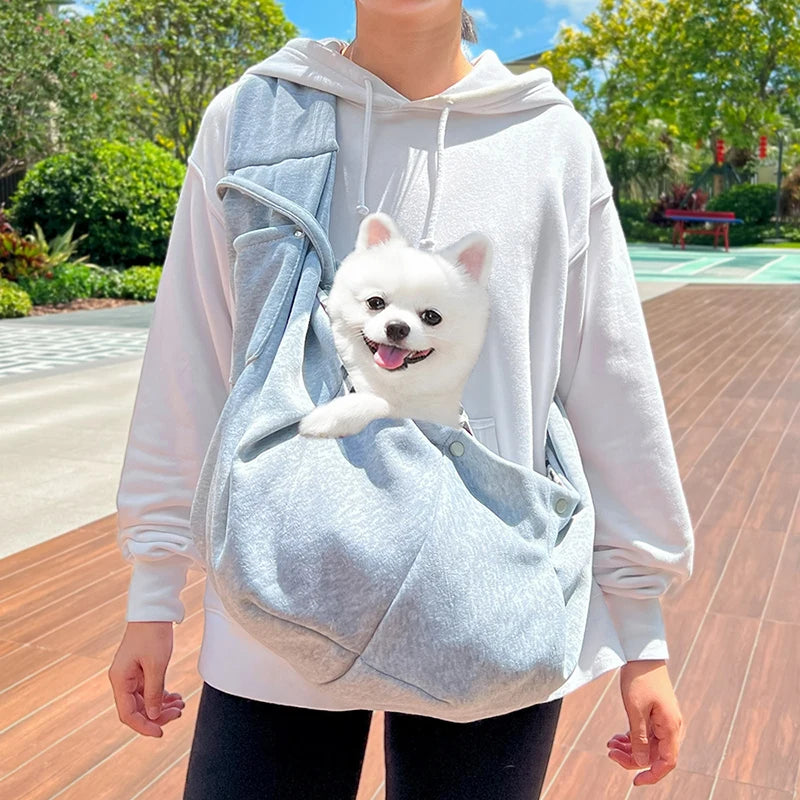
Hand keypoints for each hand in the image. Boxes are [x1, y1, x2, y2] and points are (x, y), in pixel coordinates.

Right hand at [108, 621, 184, 736]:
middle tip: (178, 713)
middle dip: (158, 714)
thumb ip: (154, 692)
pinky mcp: (140, 670)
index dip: (144, 726)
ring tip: (180, 705)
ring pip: (145, 700)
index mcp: (120, 680)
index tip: (161, 732)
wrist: (154, 611)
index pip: (128, 714)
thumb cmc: (153, 634)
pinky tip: (176, 697)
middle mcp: (122, 680)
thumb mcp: (156, 665)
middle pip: (137, 709)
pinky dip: (162, 695)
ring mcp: (131, 675)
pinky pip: (150, 690)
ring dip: (162, 705)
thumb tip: (154, 715)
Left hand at [607, 659, 683, 785]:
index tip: (634, 782)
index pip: (667, 762)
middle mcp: (670, 726)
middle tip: (610, 752)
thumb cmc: (639, 678)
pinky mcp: (655, 713)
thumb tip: (641, 762)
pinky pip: (645, 734)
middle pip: (654, 755)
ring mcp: (663, 720)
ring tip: (610, 745)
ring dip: (630, 748)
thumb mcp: (635, 710)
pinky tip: (616, 737)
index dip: (652, 775)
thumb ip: (639, 738)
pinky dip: (631, 737)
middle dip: (632, 758)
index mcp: (671, 727)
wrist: (641, 652)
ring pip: (648, 745)